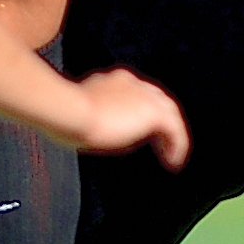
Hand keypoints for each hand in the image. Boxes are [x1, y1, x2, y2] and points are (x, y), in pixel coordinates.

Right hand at [56, 65, 190, 170]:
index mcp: (113, 81)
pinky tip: (173, 162)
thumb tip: (89, 130)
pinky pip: (175, 130)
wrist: (70, 112)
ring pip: (170, 113)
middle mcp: (132, 84)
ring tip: (171, 155)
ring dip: (171, 135)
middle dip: (160, 120)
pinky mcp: (153, 112)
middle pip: (157, 100)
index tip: (136, 127)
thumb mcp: (79, 114)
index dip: (139, 111)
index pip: (135, 93)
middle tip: (162, 142)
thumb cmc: (66, 116)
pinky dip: (177, 146)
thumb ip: (91, 116)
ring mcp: (144, 96)